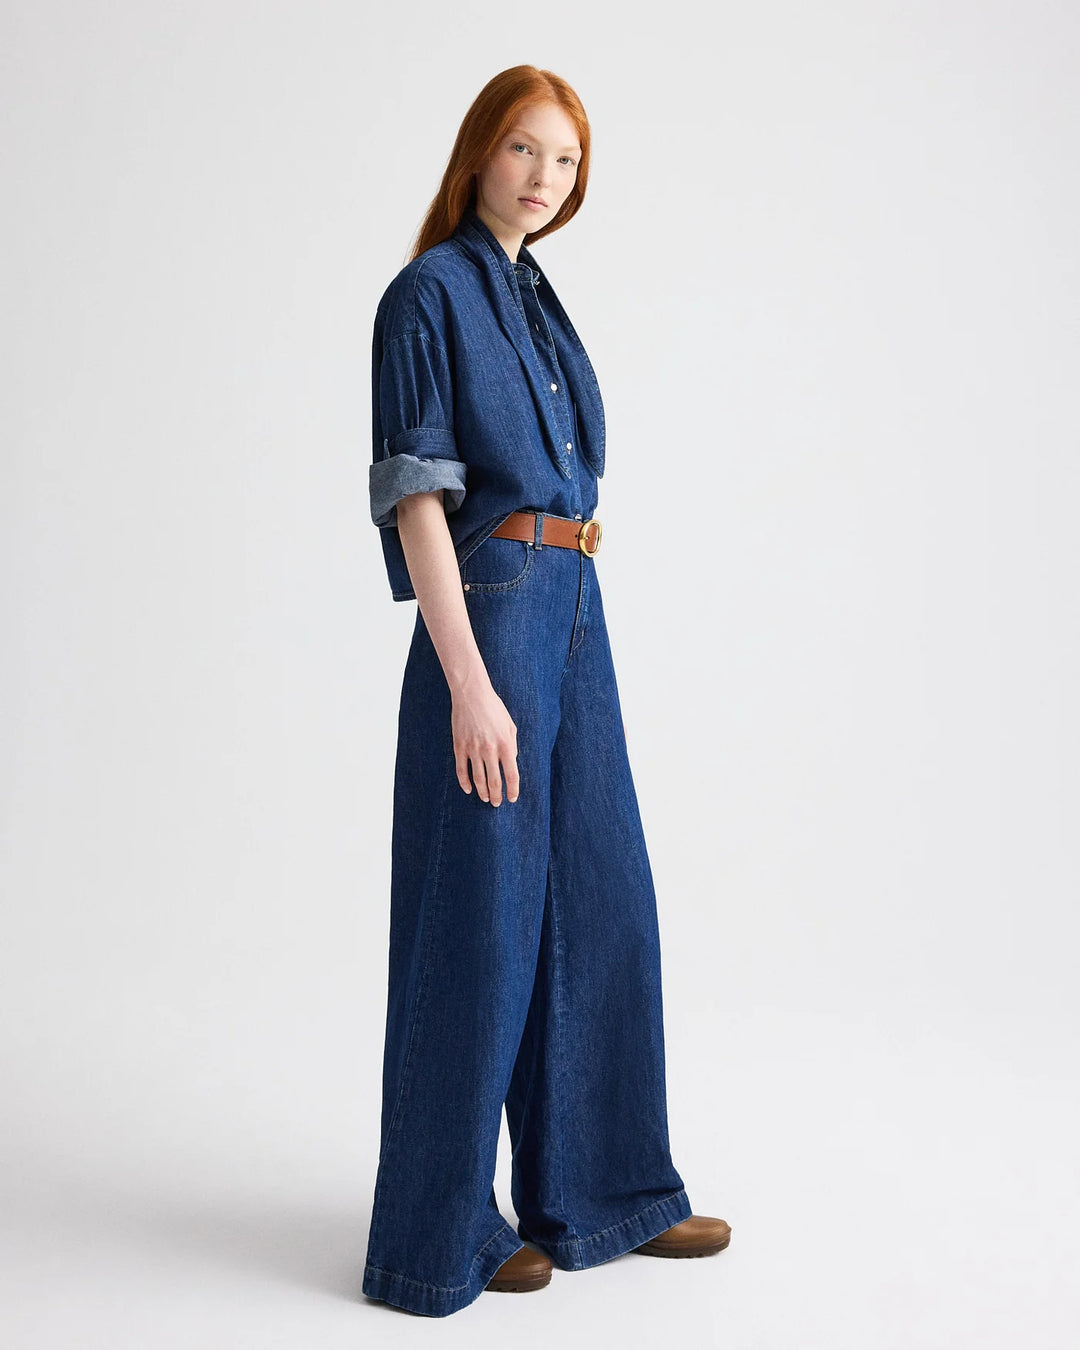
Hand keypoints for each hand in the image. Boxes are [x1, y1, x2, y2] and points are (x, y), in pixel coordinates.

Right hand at [451, 678, 519, 806]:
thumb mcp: (510, 725)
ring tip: (485, 799)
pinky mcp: (459, 746)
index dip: (513, 790)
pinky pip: (461, 770)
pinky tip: (468, 789)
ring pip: (478, 779)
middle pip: (494, 781)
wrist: (471, 694)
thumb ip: (512, 745)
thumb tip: (511, 762)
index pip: (512, 775)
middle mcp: (490, 749)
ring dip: (482, 792)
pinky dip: (465, 783)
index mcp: (506, 744)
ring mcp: (473, 749)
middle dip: (497, 796)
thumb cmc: (494, 708)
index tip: (512, 798)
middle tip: (497, 803)